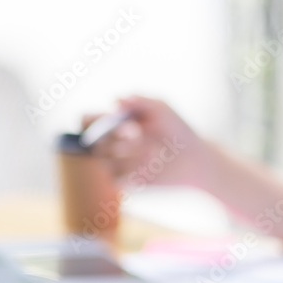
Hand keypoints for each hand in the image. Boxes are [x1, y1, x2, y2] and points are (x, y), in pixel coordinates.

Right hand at [81, 95, 208, 186]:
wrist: (194, 159)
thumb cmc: (177, 130)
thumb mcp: (162, 109)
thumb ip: (140, 100)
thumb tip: (116, 100)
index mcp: (113, 123)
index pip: (87, 121)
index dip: (90, 120)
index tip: (108, 118)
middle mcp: (110, 144)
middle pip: (93, 140)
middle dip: (113, 134)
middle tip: (136, 131)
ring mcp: (115, 164)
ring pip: (103, 158)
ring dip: (126, 152)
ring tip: (152, 148)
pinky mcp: (125, 182)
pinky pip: (115, 177)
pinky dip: (131, 169)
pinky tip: (151, 163)